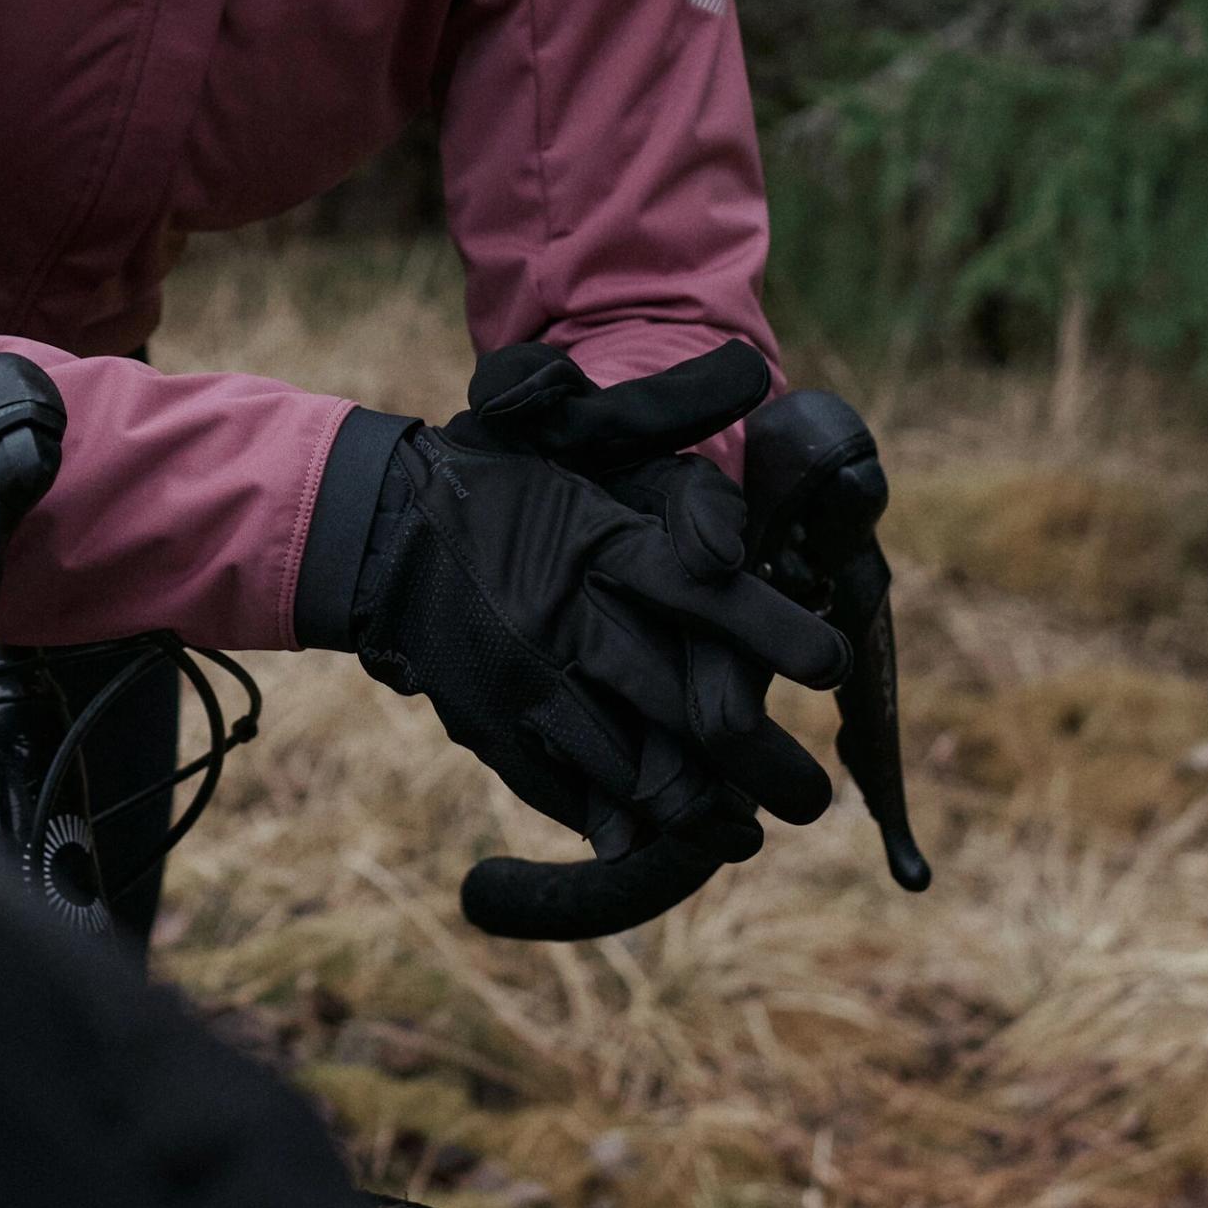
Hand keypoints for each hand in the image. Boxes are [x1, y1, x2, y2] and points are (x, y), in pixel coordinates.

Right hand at [327, 388, 844, 853]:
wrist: (377, 532)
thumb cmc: (496, 478)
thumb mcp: (571, 429)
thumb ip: (661, 407)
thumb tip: (746, 366)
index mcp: (596, 540)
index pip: (699, 588)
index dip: (768, 627)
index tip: (831, 663)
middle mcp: (566, 618)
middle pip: (678, 703)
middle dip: (756, 759)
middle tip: (813, 798)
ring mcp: (525, 682)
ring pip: (627, 764)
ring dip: (694, 808)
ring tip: (747, 831)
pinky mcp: (492, 726)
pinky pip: (564, 790)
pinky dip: (615, 822)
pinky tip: (661, 841)